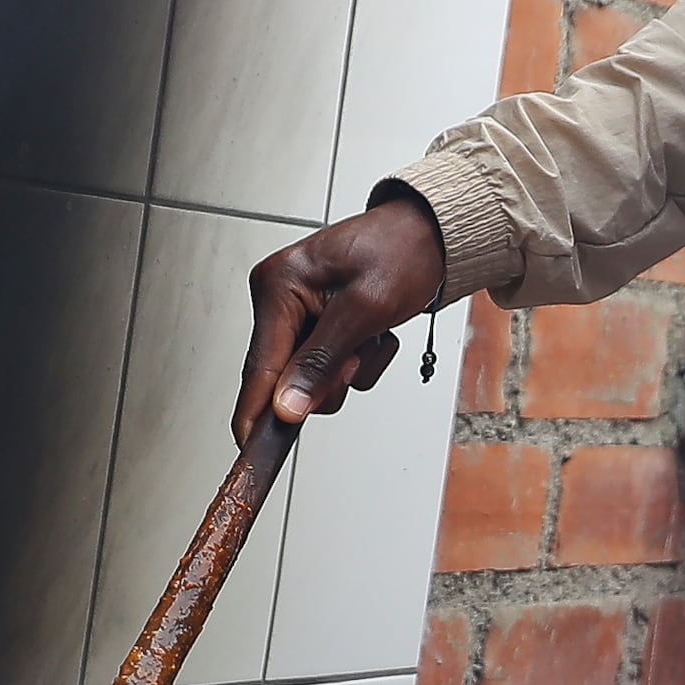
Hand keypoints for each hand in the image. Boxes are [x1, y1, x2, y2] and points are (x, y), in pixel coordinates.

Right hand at [235, 196, 448, 440]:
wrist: (434, 235)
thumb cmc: (402, 250)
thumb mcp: (365, 308)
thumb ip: (321, 361)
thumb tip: (287, 407)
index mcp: (278, 285)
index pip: (259, 364)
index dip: (257, 411)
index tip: (251, 448)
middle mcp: (281, 299)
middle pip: (286, 377)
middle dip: (330, 376)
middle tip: (360, 352)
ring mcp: (300, 314)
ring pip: (314, 379)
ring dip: (351, 368)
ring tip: (372, 333)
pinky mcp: (321, 326)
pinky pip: (335, 369)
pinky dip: (361, 361)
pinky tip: (375, 332)